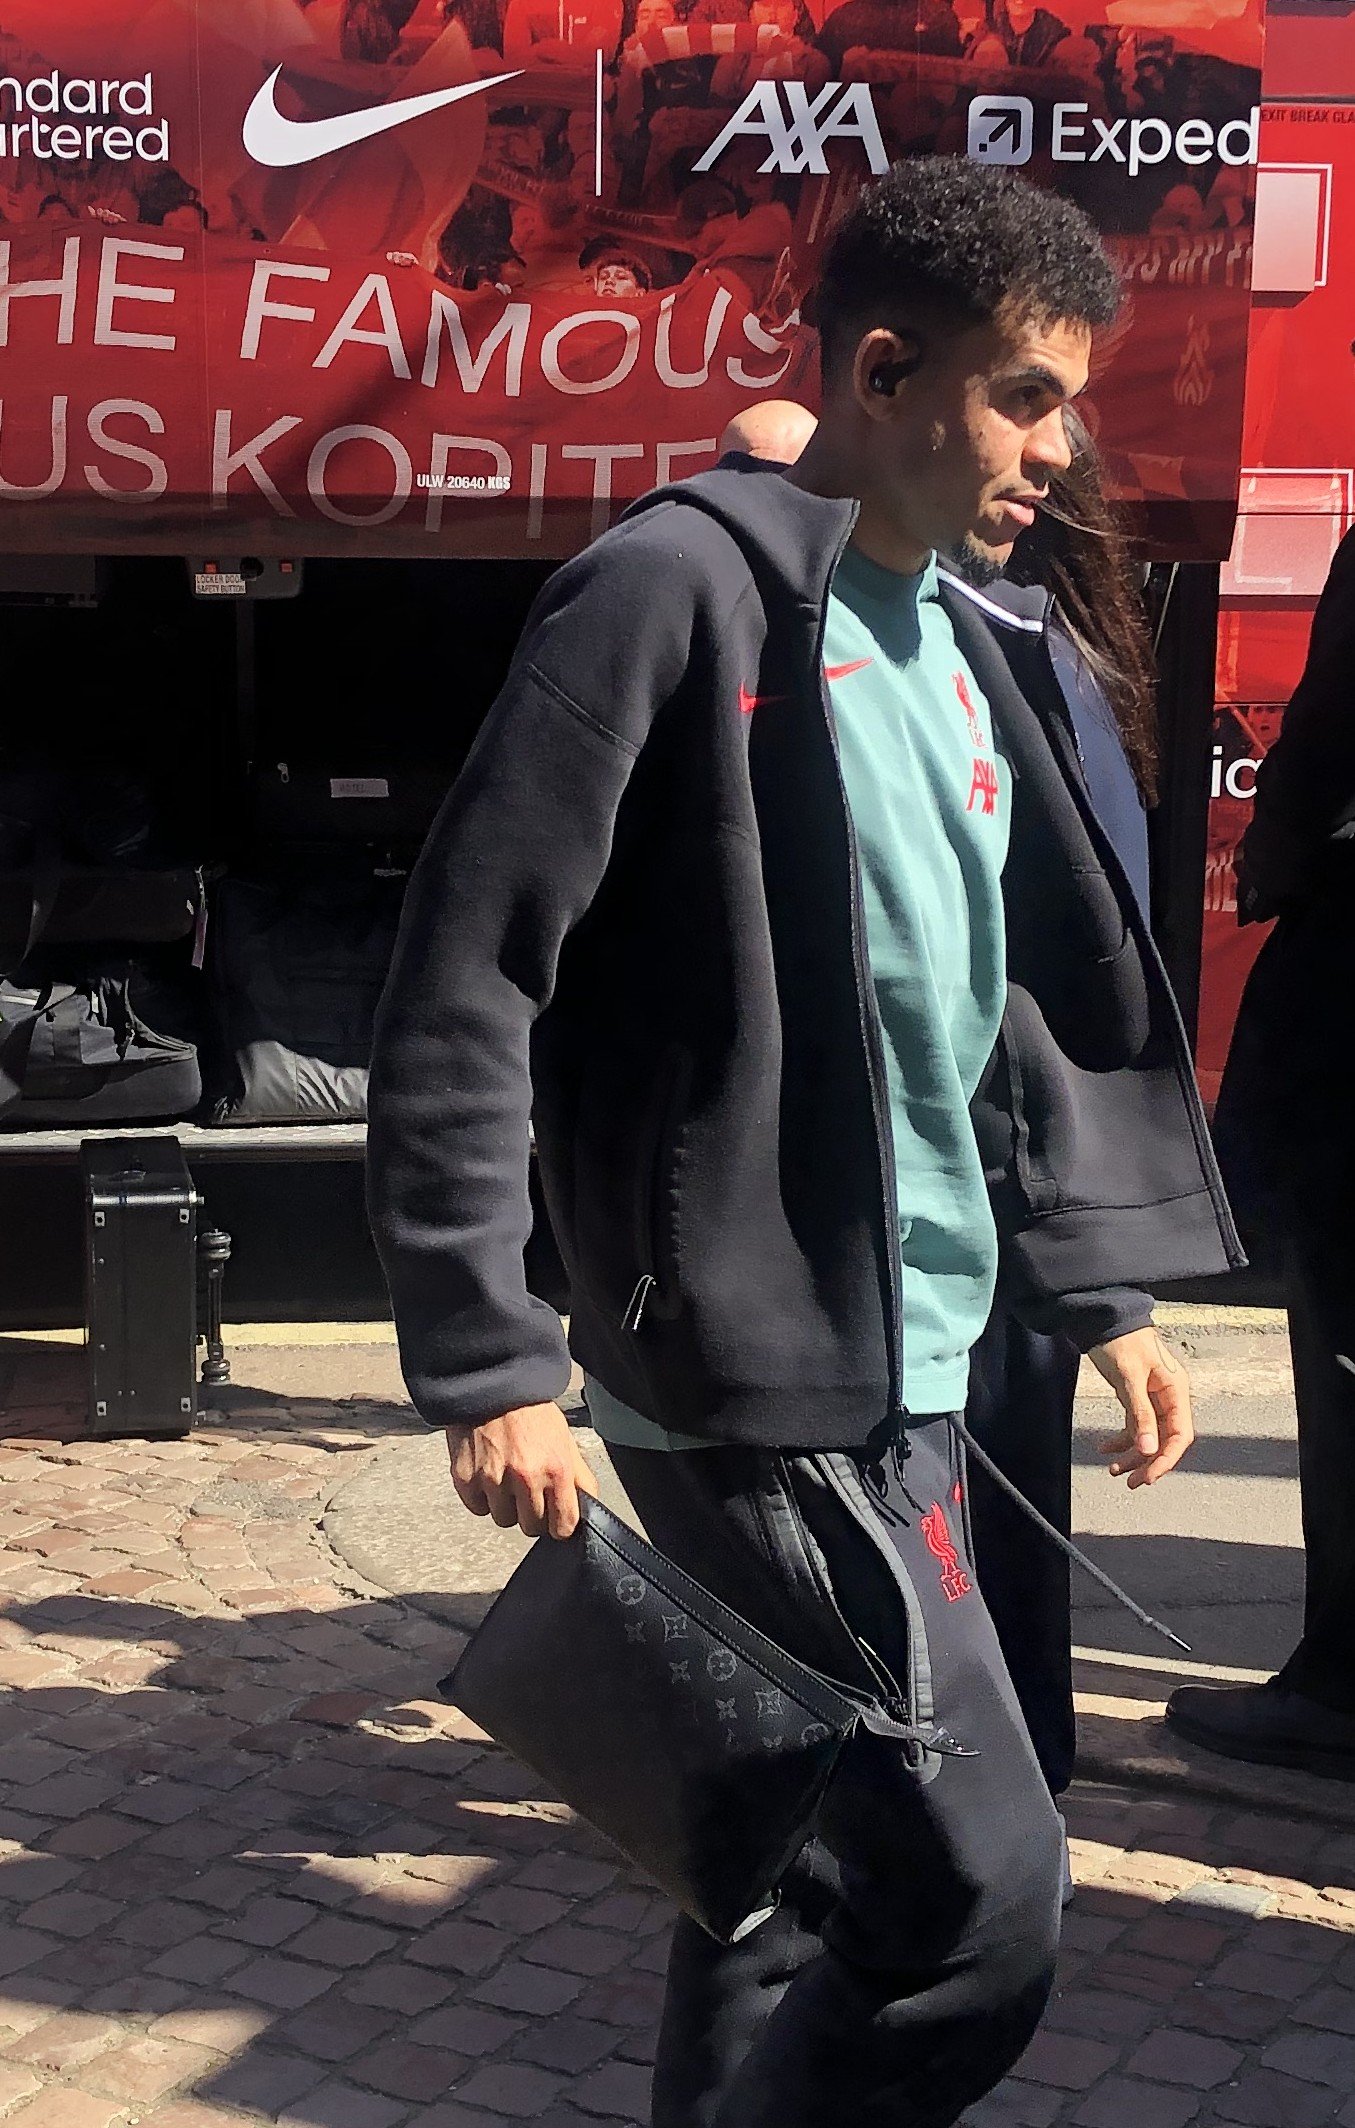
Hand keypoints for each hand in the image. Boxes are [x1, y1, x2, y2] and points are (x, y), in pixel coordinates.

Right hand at [446, 1403, 598, 1538]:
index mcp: (556, 1470)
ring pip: (503, 1520)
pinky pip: (477, 1508)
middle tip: (527, 1488)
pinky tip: (487, 1473)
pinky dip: (482, 1497)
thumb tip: (587, 1506)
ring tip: (505, 1476)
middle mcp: (525, 1479)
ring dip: (505, 1505)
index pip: (562, 1526)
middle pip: (531, 1527)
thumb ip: (579, 1477)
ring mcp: (493, 1480)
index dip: (559, 1522)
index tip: (554, 1515)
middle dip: (531, 1512)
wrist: (492, 1383)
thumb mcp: (565, 1440)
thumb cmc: (531, 1411)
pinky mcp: (466, 1479)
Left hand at [1088, 1326, 1193, 1487]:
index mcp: (1175, 1390)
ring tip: (1114, 1470)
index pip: (1180, 1434)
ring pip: (1148, 1435)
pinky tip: (1105, 1448)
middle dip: (1149, 1462)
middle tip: (1131, 1482)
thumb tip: (1149, 1448)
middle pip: (1165, 1439)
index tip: (1148, 1477)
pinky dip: (1121, 1438)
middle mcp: (1168, 1396)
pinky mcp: (1136, 1397)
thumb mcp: (1130, 1377)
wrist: (1103, 1318)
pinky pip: (1134, 1424)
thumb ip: (1140, 1413)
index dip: (1166, 1459)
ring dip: (1133, 1454)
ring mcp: (1152, 1397)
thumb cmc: (1121, 1340)